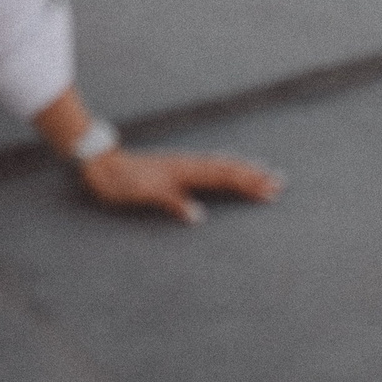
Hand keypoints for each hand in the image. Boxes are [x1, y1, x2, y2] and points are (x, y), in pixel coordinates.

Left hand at [77, 147, 281, 224]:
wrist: (101, 165)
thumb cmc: (121, 182)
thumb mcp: (145, 194)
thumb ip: (172, 202)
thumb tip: (199, 216)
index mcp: (185, 171)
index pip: (223, 177)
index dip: (246, 183)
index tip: (269, 190)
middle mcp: (188, 165)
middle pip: (227, 169)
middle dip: (254, 176)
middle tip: (281, 182)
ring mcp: (182, 165)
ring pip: (220, 166)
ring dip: (243, 170)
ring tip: (265, 172)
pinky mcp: (176, 169)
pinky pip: (208, 167)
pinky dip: (225, 168)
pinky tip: (229, 169)